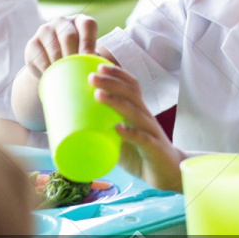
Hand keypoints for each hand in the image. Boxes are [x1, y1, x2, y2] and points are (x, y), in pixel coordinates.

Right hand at [24, 15, 99, 77]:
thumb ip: (95, 58)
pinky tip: (54, 75)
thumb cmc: (79, 59)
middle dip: (74, 55)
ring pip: (54, 48)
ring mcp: (45, 30)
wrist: (52, 67)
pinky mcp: (32, 43)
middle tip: (77, 70)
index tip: (89, 58)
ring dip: (61, 64)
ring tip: (67, 76)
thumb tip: (99, 67)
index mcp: (81, 21)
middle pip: (68, 36)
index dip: (89, 41)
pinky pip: (40, 57)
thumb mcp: (89, 56)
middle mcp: (62, 21)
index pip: (87, 24)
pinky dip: (48, 68)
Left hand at [91, 64, 184, 191]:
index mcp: (139, 112)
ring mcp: (151, 132)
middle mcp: (146, 118)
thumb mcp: (122, 137)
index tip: (98, 65)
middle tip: (91, 77)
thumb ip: (104, 130)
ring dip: (116, 102)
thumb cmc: (141, 152)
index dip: (117, 74)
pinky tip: (118, 129)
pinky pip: (143, 138)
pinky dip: (130, 133)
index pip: (132, 86)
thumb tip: (69, 127)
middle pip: (132, 94)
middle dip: (111, 82)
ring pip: (136, 112)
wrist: (169, 172)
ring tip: (98, 95)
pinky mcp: (154, 149)